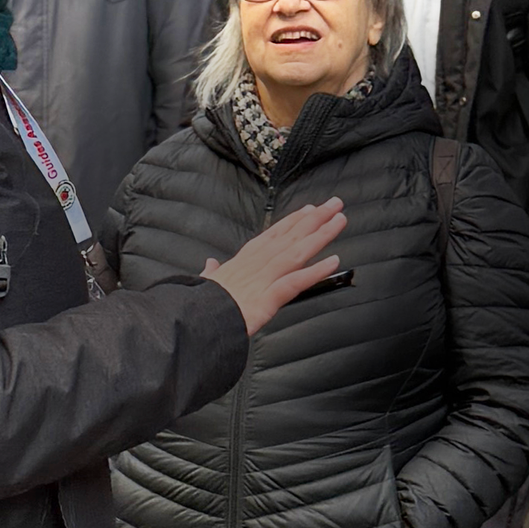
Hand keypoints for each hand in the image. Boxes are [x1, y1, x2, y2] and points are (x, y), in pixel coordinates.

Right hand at [202, 199, 346, 334]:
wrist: (189, 324)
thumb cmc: (197, 308)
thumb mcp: (204, 285)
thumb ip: (211, 273)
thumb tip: (210, 263)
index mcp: (241, 264)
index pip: (271, 237)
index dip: (292, 222)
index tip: (309, 209)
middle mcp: (254, 267)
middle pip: (289, 238)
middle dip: (314, 219)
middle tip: (334, 203)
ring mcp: (261, 281)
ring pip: (296, 253)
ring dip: (320, 235)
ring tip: (339, 220)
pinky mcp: (265, 301)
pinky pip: (294, 283)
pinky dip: (314, 272)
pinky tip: (333, 261)